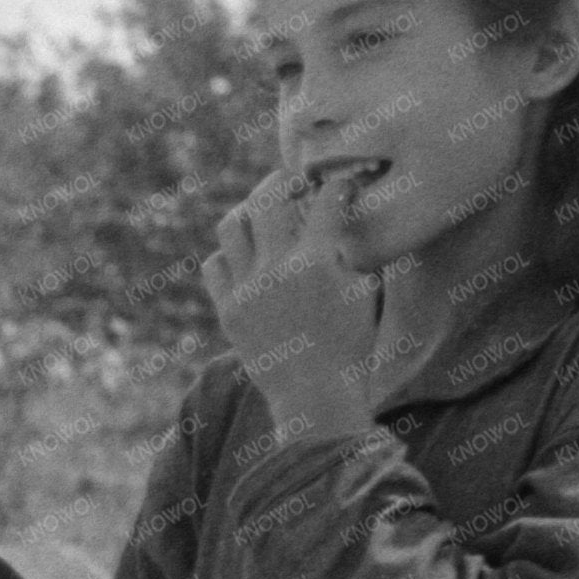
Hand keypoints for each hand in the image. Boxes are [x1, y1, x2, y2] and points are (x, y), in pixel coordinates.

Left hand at [204, 167, 375, 440]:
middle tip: (292, 180)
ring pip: (232, 225)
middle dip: (283, 181)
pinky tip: (245, 256)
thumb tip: (337, 220)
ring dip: (249, 212)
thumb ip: (347, 252)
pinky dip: (229, 254)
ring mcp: (247, 289)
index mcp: (318, 262)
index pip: (326, 200)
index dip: (336, 184)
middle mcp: (277, 269)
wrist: (316, 398)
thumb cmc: (352, 346)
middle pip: (267, 199)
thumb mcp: (363, 293)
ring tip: (263, 212)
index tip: (338, 183)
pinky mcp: (227, 309)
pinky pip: (215, 264)